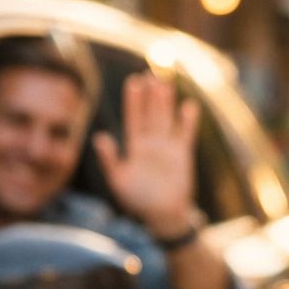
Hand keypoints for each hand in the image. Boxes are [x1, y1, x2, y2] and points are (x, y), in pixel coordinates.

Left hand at [92, 72, 199, 235]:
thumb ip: (110, 159)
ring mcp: (168, 148)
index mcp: (135, 147)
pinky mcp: (183, 156)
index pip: (134, 118)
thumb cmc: (138, 200)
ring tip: (166, 82)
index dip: (134, 101)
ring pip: (167, 119)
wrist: (163, 215)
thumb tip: (99, 137)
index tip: (134, 82)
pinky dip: (187, 121)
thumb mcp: (118, 180)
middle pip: (151, 114)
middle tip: (151, 73)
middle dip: (151, 95)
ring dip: (166, 102)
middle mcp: (151, 144)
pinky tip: (188, 106)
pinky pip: (185, 135)